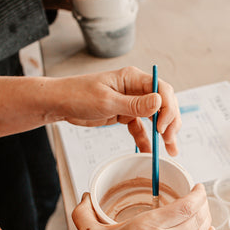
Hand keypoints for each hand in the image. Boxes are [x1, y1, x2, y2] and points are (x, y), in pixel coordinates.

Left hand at [53, 66, 181, 155]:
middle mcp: (135, 88)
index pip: (162, 90)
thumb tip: (160, 102)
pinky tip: (149, 151)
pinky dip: (145, 139)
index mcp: (133, 78)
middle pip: (163, 104)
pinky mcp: (124, 114)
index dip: (167, 109)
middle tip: (170, 142)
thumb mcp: (107, 101)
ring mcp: (131, 102)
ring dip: (164, 132)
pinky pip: (140, 128)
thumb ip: (134, 104)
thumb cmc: (77, 95)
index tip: (162, 128)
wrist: (59, 103)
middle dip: (171, 122)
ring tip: (170, 149)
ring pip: (155, 117)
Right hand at [72, 185, 213, 229]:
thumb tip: (84, 199)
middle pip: (198, 218)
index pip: (187, 206)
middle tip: (200, 197)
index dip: (198, 195)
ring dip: (206, 220)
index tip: (197, 187)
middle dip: (203, 204)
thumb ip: (85, 213)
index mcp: (149, 228)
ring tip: (204, 212)